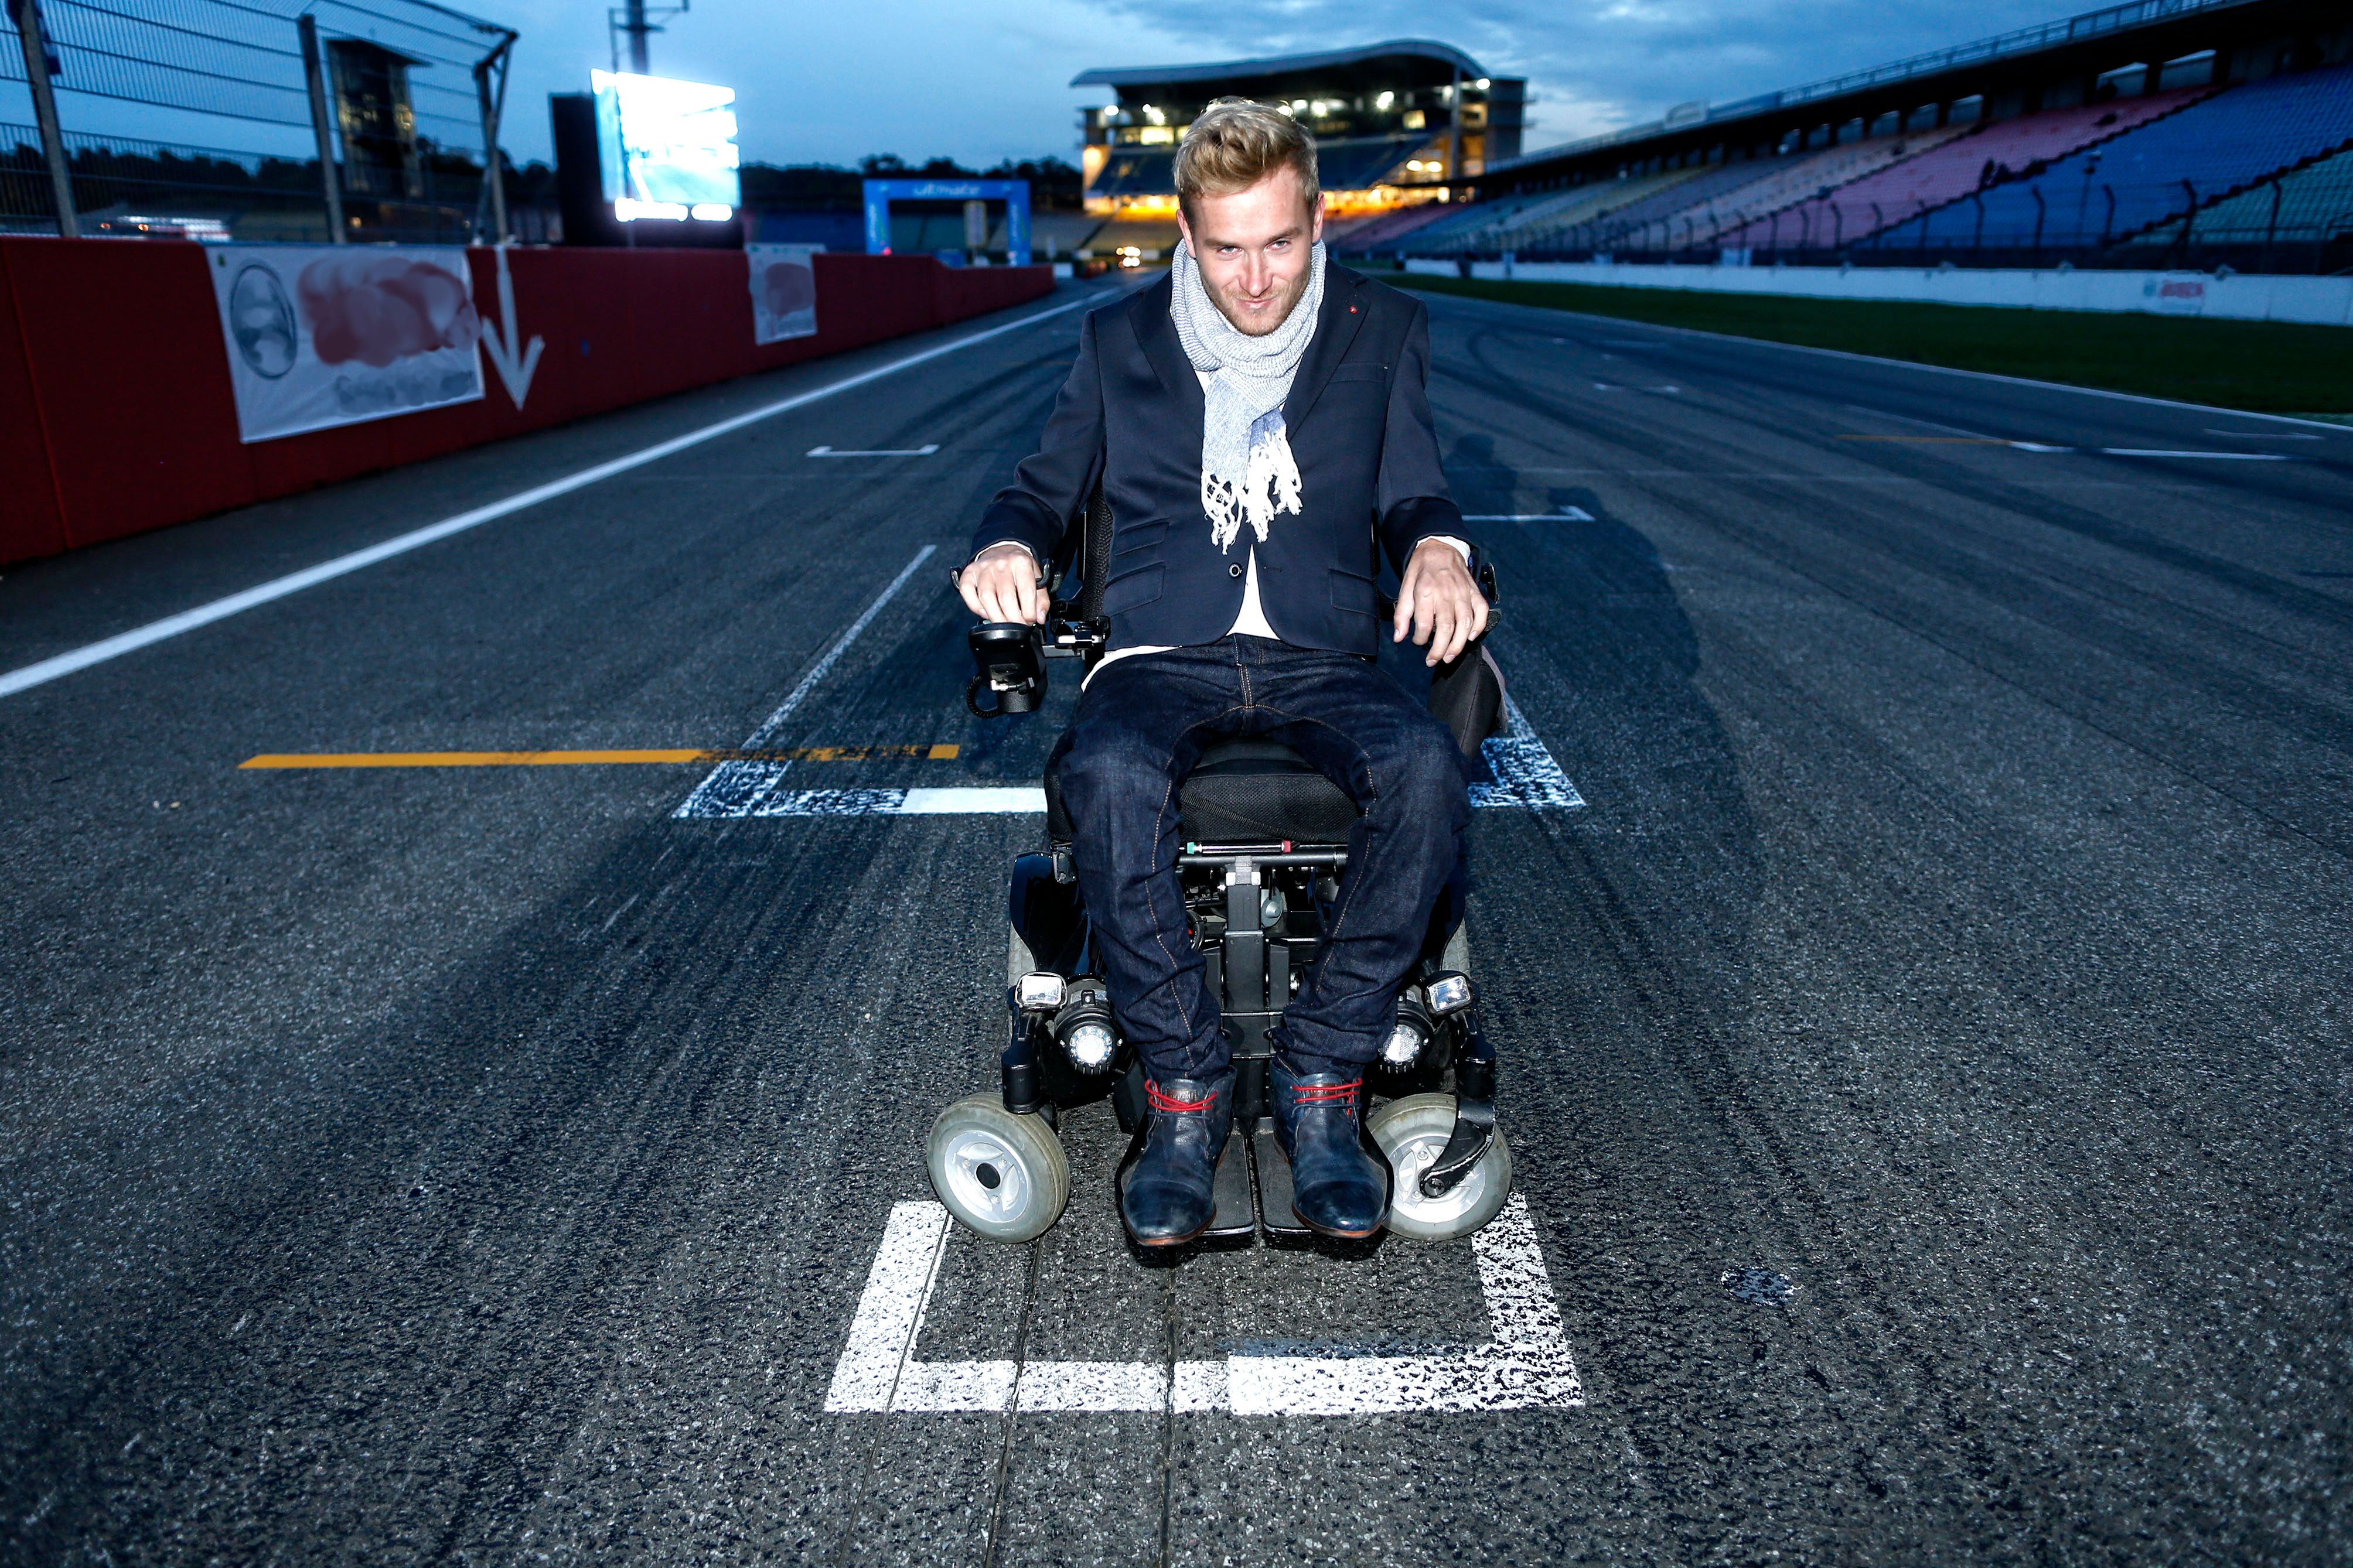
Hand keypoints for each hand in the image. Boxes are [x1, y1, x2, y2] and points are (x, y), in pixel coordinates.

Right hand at [957, 542, 1046, 624]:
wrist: (1002, 550)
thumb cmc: (1018, 568)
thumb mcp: (1036, 577)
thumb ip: (1041, 599)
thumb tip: (1039, 617)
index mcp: (1021, 563)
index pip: (1026, 592)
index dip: (1029, 612)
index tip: (1030, 621)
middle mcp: (1001, 564)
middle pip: (1005, 598)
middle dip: (1013, 619)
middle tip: (1018, 626)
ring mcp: (983, 568)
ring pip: (986, 598)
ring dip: (996, 617)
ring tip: (1004, 624)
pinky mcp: (969, 573)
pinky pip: (967, 593)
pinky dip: (975, 607)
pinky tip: (986, 612)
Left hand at [1393, 538, 1488, 666]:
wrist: (1440, 547)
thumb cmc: (1421, 570)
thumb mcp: (1405, 587)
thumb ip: (1402, 613)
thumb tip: (1399, 637)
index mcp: (1426, 591)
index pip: (1424, 624)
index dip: (1420, 639)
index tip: (1417, 642)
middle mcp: (1446, 593)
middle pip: (1446, 627)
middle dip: (1440, 649)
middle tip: (1433, 661)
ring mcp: (1463, 592)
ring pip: (1465, 623)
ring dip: (1458, 644)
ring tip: (1450, 657)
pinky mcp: (1474, 592)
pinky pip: (1481, 612)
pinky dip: (1478, 626)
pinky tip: (1470, 637)